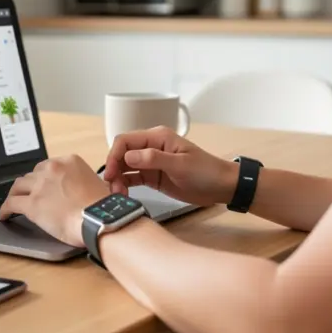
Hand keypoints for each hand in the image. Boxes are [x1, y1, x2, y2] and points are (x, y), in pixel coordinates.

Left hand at [0, 155, 109, 247]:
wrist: (99, 219)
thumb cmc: (104, 208)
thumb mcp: (99, 184)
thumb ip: (87, 182)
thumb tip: (87, 189)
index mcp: (70, 161)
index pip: (49, 166)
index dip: (44, 177)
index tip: (43, 185)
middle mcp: (52, 169)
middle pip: (33, 174)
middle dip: (30, 185)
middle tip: (29, 194)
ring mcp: (40, 186)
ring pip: (19, 186)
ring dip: (16, 194)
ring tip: (13, 203)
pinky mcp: (31, 204)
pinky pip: (11, 204)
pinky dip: (5, 209)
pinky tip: (4, 215)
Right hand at [103, 126, 237, 206]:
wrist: (221, 187)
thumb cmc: (205, 172)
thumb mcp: (180, 165)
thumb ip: (153, 159)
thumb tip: (128, 156)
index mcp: (157, 137)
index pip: (125, 141)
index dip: (114, 155)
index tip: (110, 174)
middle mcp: (150, 147)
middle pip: (122, 154)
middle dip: (113, 169)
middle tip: (112, 188)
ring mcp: (151, 163)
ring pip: (125, 167)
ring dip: (118, 179)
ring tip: (118, 195)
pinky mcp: (153, 177)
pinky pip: (133, 179)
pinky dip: (125, 186)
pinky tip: (123, 195)